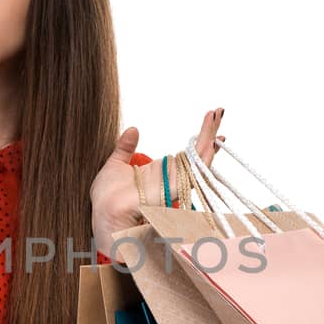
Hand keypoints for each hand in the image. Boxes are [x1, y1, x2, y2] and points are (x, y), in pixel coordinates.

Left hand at [90, 107, 223, 254]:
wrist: (104, 212)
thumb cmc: (107, 197)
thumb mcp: (116, 164)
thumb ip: (125, 147)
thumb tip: (133, 129)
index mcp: (160, 172)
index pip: (185, 153)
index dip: (199, 138)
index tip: (209, 121)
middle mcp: (171, 178)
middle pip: (197, 153)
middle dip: (209, 132)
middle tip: (219, 111)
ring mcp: (175, 183)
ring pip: (200, 158)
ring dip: (209, 137)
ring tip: (217, 115)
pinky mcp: (175, 187)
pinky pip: (194, 169)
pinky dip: (203, 153)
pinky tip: (210, 139)